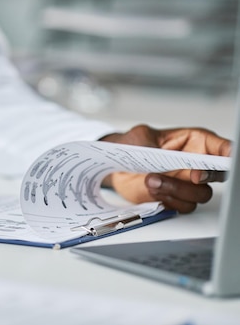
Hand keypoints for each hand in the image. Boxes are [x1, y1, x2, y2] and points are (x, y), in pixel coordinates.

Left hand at [100, 124, 230, 212]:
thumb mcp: (139, 136)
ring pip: (200, 194)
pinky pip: (183, 206)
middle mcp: (195, 164)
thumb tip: (158, 151)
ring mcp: (186, 183)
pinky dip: (168, 200)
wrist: (116, 167)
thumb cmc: (132, 146)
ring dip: (178, 190)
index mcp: (194, 142)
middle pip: (219, 175)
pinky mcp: (175, 198)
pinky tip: (152, 190)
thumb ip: (151, 142)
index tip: (227, 159)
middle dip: (209, 176)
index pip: (222, 148)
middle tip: (194, 176)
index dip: (228, 154)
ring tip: (153, 180)